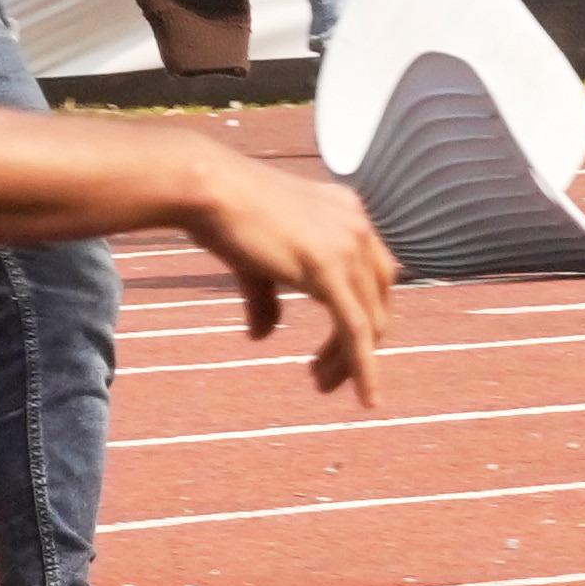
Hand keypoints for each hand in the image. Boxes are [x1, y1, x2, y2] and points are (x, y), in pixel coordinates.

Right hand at [192, 149, 396, 401]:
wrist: (206, 187)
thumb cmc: (222, 215)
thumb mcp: (255, 262)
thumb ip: (268, 297)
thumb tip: (264, 335)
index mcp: (347, 213)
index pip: (373, 275)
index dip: (363, 314)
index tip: (338, 349)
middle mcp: (358, 225)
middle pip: (378, 300)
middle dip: (359, 343)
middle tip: (325, 375)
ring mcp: (348, 245)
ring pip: (370, 321)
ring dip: (352, 361)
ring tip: (322, 385)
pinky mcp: (329, 269)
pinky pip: (357, 330)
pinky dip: (364, 367)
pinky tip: (364, 398)